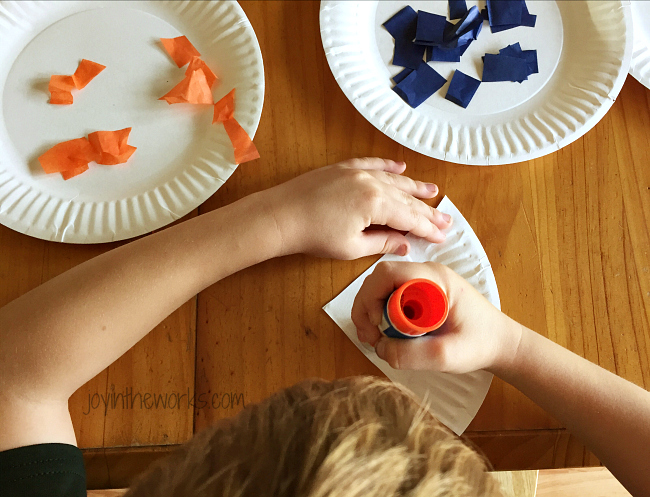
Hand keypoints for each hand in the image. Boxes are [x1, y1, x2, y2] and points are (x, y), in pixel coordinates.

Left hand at [261, 158, 451, 258]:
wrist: (280, 216)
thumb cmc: (313, 235)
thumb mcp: (352, 247)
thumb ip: (382, 243)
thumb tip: (404, 244)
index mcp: (375, 203)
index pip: (410, 217)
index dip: (427, 229)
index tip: (442, 236)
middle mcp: (371, 182)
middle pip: (406, 198)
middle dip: (427, 211)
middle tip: (446, 219)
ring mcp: (357, 172)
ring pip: (393, 179)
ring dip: (414, 186)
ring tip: (433, 191)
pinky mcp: (343, 168)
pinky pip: (372, 164)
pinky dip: (388, 166)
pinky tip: (401, 166)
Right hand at [351, 261, 521, 373]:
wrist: (502, 344)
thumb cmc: (480, 345)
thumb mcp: (447, 356)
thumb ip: (412, 355)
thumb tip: (380, 348)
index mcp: (435, 279)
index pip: (388, 273)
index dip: (372, 298)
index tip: (377, 327)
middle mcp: (427, 274)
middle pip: (380, 279)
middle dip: (366, 307)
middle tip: (369, 337)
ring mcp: (424, 282)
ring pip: (382, 288)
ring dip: (371, 312)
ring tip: (374, 339)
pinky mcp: (422, 293)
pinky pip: (391, 297)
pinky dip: (381, 314)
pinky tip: (384, 335)